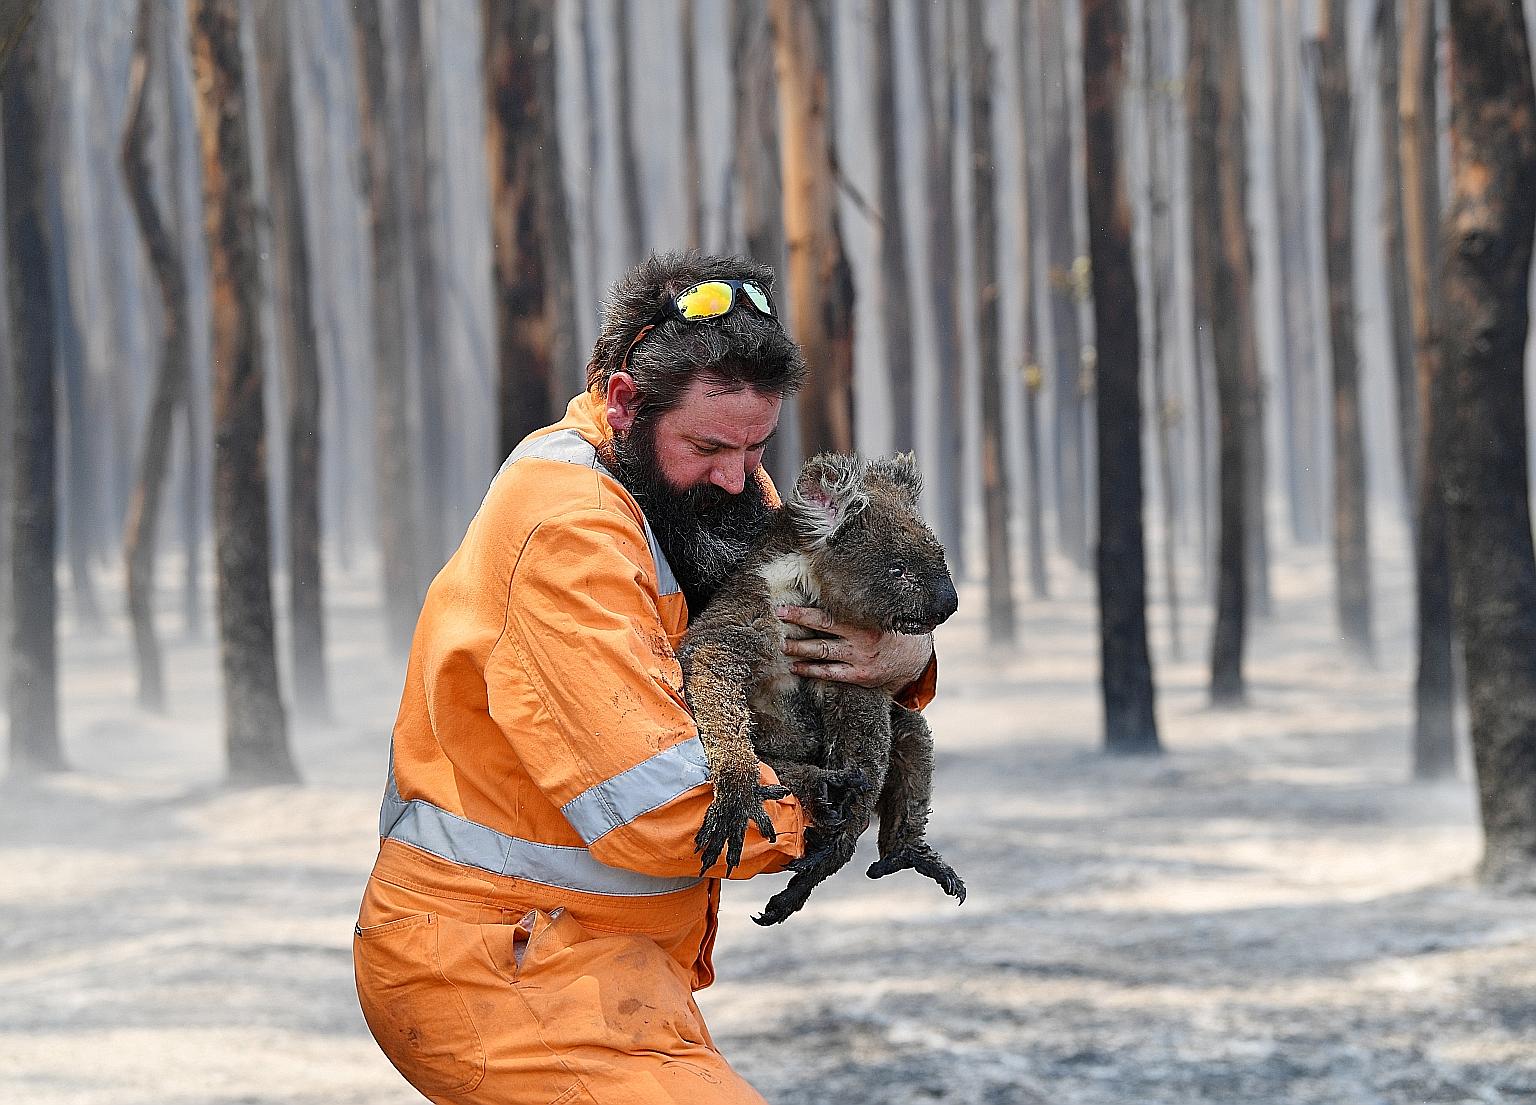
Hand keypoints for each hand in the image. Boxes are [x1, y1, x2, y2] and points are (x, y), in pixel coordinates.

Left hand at [775, 605, 933, 694]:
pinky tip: (796, 666)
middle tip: (776, 621)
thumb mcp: (878, 612)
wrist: (914, 657)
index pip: (828, 614)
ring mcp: (860, 659)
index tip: (782, 608)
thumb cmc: (889, 628)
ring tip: (781, 645)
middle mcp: (861, 638)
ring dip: (799, 649)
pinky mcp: (859, 676)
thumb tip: (829, 580)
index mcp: (865, 619)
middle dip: (797, 625)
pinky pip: (831, 673)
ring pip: (823, 653)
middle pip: (822, 631)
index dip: (803, 612)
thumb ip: (857, 603)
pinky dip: (811, 670)